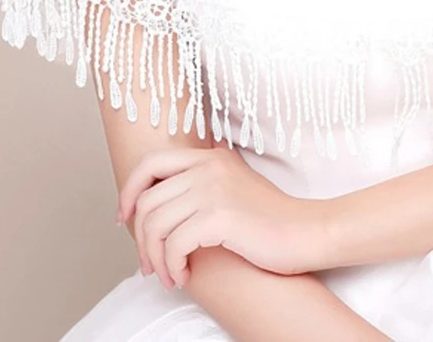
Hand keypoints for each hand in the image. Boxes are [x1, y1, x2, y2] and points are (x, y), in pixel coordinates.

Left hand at [118, 145, 332, 288]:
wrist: (307, 232)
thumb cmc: (270, 220)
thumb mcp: (234, 189)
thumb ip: (202, 185)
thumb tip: (159, 202)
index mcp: (211, 157)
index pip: (150, 163)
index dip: (129, 192)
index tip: (125, 221)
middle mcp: (209, 166)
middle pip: (146, 199)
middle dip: (139, 238)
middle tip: (149, 264)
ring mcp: (214, 188)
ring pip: (154, 223)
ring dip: (155, 258)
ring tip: (168, 275)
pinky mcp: (220, 215)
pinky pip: (173, 244)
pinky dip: (172, 266)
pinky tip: (185, 277)